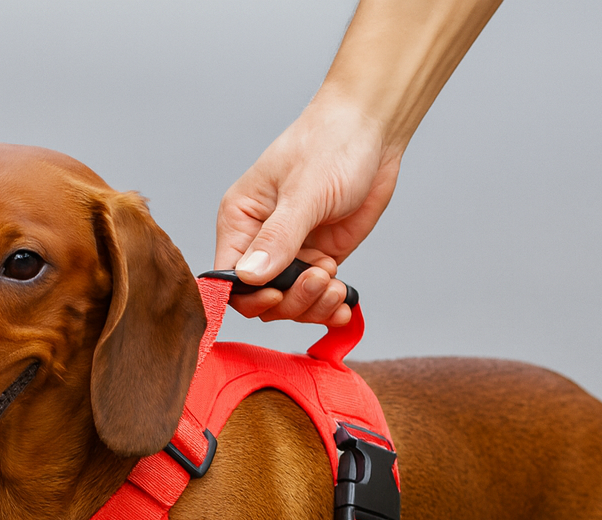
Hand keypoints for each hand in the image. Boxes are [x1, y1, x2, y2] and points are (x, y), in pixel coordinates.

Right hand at [215, 97, 401, 324]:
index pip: (228, 277)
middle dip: (291, 300)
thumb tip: (248, 277)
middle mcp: (261, 241)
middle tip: (320, 278)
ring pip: (290, 303)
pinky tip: (344, 304)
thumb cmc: (331, 143)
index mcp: (241, 220)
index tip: (277, 293)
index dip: (249, 295)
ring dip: (313, 304)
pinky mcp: (320, 259)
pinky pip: (316, 297)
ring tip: (336, 285)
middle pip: (260, 298)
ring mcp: (292, 253)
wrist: (373, 129)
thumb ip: (277, 238)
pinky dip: (329, 308)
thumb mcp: (305, 192)